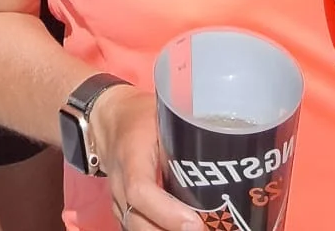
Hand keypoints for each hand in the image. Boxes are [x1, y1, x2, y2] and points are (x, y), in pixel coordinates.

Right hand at [90, 86, 202, 230]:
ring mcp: (117, 198)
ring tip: (199, 229)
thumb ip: (187, 133)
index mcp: (131, 154)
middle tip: (205, 230)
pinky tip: (181, 228)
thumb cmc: (142, 116)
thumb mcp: (163, 115)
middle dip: (169, 230)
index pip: (140, 190)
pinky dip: (157, 230)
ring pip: (135, 228)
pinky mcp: (122, 208)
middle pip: (137, 220)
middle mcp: (119, 181)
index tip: (195, 223)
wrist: (110, 121)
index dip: (166, 212)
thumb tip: (225, 146)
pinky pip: (136, 227)